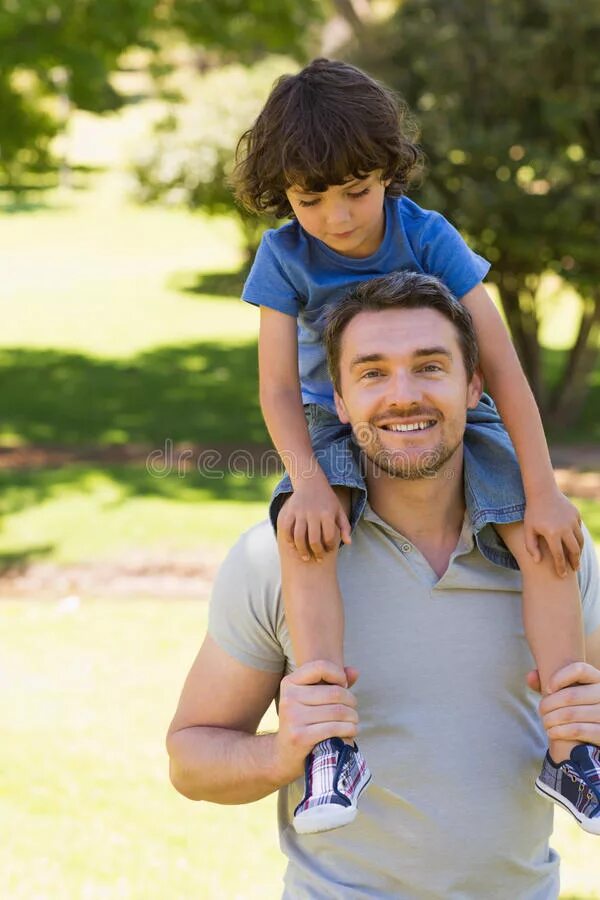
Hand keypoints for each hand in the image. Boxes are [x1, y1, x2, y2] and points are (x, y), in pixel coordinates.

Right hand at [273, 660, 359, 783]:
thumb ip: (334, 683)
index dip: (338, 674)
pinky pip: (335, 728)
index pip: (320, 667)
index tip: (343, 686)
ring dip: (353, 718)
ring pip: (338, 711)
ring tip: (352, 722)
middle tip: (352, 710)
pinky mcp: (300, 736)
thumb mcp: (312, 700)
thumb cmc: (303, 723)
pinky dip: (349, 730)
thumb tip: (355, 671)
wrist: (282, 755)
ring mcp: (293, 717)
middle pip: (335, 693)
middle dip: (351, 702)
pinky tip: (350, 732)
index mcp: (289, 683)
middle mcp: (289, 698)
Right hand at [278, 475, 350, 561]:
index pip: (329, 537)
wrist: (311, 482)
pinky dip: (288, 539)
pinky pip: (287, 528)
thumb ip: (345, 527)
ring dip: (301, 550)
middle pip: (314, 539)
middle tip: (318, 559)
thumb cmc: (327, 500)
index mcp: (327, 513)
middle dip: (316, 553)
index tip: (329, 551)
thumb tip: (348, 543)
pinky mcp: (289, 511)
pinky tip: (293, 545)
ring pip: (299, 536)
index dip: (329, 547)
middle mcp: (313, 513)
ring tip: (305, 558)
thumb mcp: (339, 511)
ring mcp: (300, 512)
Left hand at [524, 488, 583, 576]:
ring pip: (579, 540)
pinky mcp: (576, 515)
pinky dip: (577, 537)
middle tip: (575, 569)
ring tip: (576, 558)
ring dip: (578, 551)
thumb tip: (537, 562)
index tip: (562, 575)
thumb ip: (531, 546)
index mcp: (552, 533)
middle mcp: (565, 528)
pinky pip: (579, 529)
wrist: (542, 492)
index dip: (561, 567)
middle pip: (574, 550)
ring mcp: (572, 521)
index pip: (559, 555)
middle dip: (575, 562)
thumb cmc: (532, 513)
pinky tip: (574, 542)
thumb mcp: (528, 530)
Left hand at [527, 662, 599, 745]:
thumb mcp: (564, 692)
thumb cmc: (576, 706)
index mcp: (596, 678)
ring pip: (571, 714)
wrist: (592, 733)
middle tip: (541, 710)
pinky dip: (560, 731)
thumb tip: (531, 676)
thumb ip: (547, 682)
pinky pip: (578, 730)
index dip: (559, 677)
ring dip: (551, 719)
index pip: (579, 669)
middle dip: (548, 704)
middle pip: (570, 695)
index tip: (547, 688)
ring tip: (545, 722)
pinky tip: (552, 732)